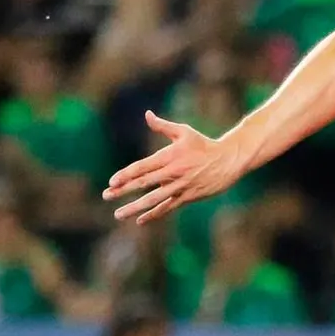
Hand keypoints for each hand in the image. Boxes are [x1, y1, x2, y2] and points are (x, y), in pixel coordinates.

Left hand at [104, 111, 246, 224]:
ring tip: (118, 214)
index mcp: (169, 156)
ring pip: (153, 200)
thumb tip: (147, 115)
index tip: (111, 182)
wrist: (228, 161)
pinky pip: (167, 208)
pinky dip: (154, 215)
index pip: (142, 167)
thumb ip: (162, 126)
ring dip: (134, 207)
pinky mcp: (187, 197)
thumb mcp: (184, 132)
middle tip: (106, 196)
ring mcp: (179, 187)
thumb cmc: (203, 145)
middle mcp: (172, 173)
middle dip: (123, 191)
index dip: (125, 175)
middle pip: (143, 184)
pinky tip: (140, 220)